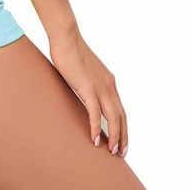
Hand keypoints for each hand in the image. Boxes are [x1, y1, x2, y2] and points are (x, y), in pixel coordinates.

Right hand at [49, 28, 127, 156]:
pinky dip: (95, 127)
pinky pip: (95, 113)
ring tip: (112, 151)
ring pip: (112, 117)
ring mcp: (99, 87)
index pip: (120, 109)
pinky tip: (95, 140)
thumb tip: (84, 94)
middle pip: (121, 116)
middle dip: (122, 136)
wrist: (67, 37)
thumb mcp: (85, 71)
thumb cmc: (71, 50)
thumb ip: (88, 83)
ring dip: (114, 136)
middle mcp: (109, 85)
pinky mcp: (87, 87)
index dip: (122, 126)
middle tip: (121, 152)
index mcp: (109, 81)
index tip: (121, 140)